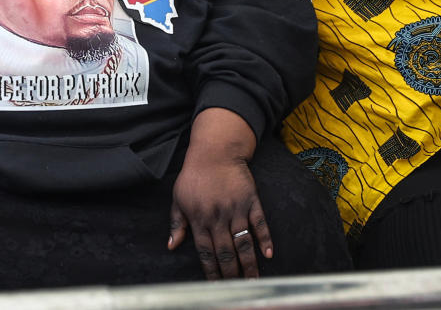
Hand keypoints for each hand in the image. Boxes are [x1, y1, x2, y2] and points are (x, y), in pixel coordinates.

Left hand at [168, 108, 269, 278]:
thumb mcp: (178, 198)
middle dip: (231, 273)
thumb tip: (172, 246)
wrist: (215, 151)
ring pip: (243, 242)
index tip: (215, 286)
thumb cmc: (194, 175)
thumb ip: (177, 223)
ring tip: (253, 281)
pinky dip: (265, 239)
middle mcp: (218, 217)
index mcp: (199, 219)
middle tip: (237, 289)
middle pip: (225, 252)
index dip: (211, 270)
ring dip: (249, 263)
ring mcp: (236, 209)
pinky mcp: (251, 200)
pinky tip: (268, 254)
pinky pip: (259, 223)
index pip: (205, 252)